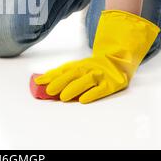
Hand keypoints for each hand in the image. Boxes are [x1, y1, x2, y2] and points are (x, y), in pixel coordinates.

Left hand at [33, 10, 159, 103]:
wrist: (121, 60)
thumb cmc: (95, 68)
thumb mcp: (80, 67)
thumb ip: (64, 74)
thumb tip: (42, 81)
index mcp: (80, 65)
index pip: (64, 69)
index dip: (51, 75)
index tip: (39, 81)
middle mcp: (89, 68)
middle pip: (73, 74)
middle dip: (60, 82)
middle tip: (48, 90)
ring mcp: (101, 75)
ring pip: (86, 80)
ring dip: (74, 88)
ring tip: (63, 97)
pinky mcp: (112, 84)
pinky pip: (101, 90)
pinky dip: (92, 94)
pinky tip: (83, 100)